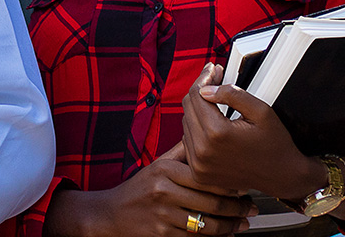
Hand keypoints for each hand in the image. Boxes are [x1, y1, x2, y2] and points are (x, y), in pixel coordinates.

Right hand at [44, 145, 255, 236]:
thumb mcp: (156, 166)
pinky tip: (226, 235)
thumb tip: (203, 136)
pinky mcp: (163, 234)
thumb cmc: (139, 189)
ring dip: (231, 226)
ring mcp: (163, 214)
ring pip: (208, 224)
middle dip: (237, 207)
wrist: (112, 214)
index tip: (244, 186)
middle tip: (252, 207)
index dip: (229, 185)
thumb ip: (181, 154)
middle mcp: (163, 191)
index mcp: (164, 170)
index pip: (206, 178)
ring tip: (243, 223)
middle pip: (211, 202)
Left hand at [183, 63, 327, 200]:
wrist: (283, 176)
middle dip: (201, 92)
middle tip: (215, 82)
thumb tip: (206, 89)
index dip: (205, 78)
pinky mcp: (198, 172)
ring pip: (186, 122)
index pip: (197, 94)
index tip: (213, 70)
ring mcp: (199, 164)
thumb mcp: (261, 111)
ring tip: (217, 107)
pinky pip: (188, 141)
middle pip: (188, 107)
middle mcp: (203, 150)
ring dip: (198, 111)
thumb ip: (232, 94)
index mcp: (217, 133)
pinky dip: (197, 131)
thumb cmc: (276, 144)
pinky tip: (213, 127)